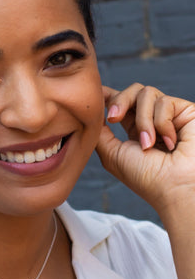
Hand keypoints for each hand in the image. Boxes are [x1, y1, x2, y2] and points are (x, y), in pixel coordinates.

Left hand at [96, 83, 194, 216]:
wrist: (174, 187)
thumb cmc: (145, 178)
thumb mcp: (112, 154)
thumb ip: (100, 132)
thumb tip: (93, 114)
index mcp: (135, 132)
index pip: (123, 104)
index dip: (109, 95)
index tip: (97, 95)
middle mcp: (153, 121)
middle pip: (132, 90)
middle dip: (120, 100)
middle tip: (113, 117)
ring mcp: (169, 116)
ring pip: (146, 93)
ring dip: (143, 121)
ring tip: (149, 144)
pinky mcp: (185, 112)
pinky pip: (164, 102)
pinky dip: (162, 123)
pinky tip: (170, 142)